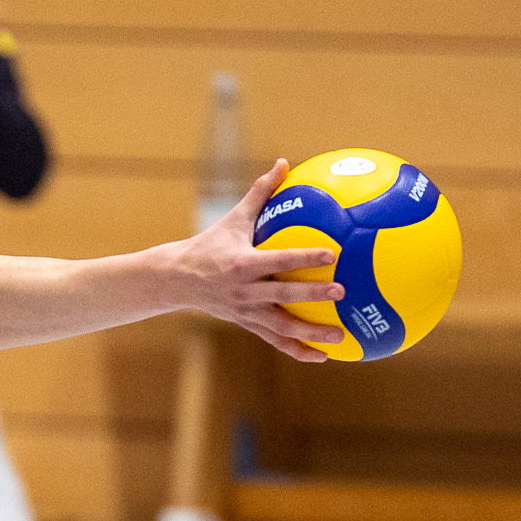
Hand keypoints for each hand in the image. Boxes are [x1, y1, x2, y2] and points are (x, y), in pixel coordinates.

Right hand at [158, 160, 345, 360]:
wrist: (178, 280)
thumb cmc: (211, 244)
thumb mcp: (234, 218)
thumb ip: (261, 193)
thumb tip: (284, 163)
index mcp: (243, 263)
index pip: (279, 259)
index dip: (305, 257)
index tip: (332, 254)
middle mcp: (245, 291)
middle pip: (284, 295)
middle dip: (313, 295)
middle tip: (342, 292)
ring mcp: (246, 312)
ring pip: (282, 327)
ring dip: (311, 334)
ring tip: (340, 337)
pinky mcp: (247, 325)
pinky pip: (276, 341)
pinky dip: (298, 350)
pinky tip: (323, 357)